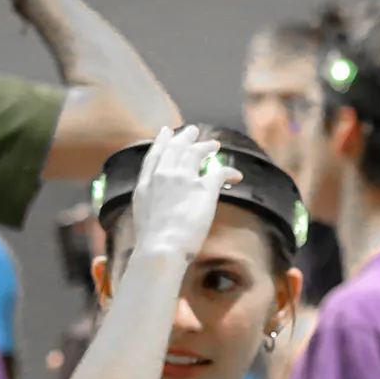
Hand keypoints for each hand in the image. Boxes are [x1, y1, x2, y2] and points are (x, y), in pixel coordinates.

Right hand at [131, 126, 241, 258]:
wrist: (161, 247)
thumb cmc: (152, 242)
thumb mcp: (143, 216)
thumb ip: (150, 202)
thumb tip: (158, 205)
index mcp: (145, 184)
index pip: (155, 155)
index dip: (162, 141)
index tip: (166, 131)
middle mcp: (163, 176)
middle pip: (176, 149)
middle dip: (185, 138)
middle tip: (194, 131)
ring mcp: (183, 179)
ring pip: (196, 154)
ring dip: (206, 146)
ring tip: (214, 145)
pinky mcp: (203, 188)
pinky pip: (219, 172)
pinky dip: (229, 172)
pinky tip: (236, 175)